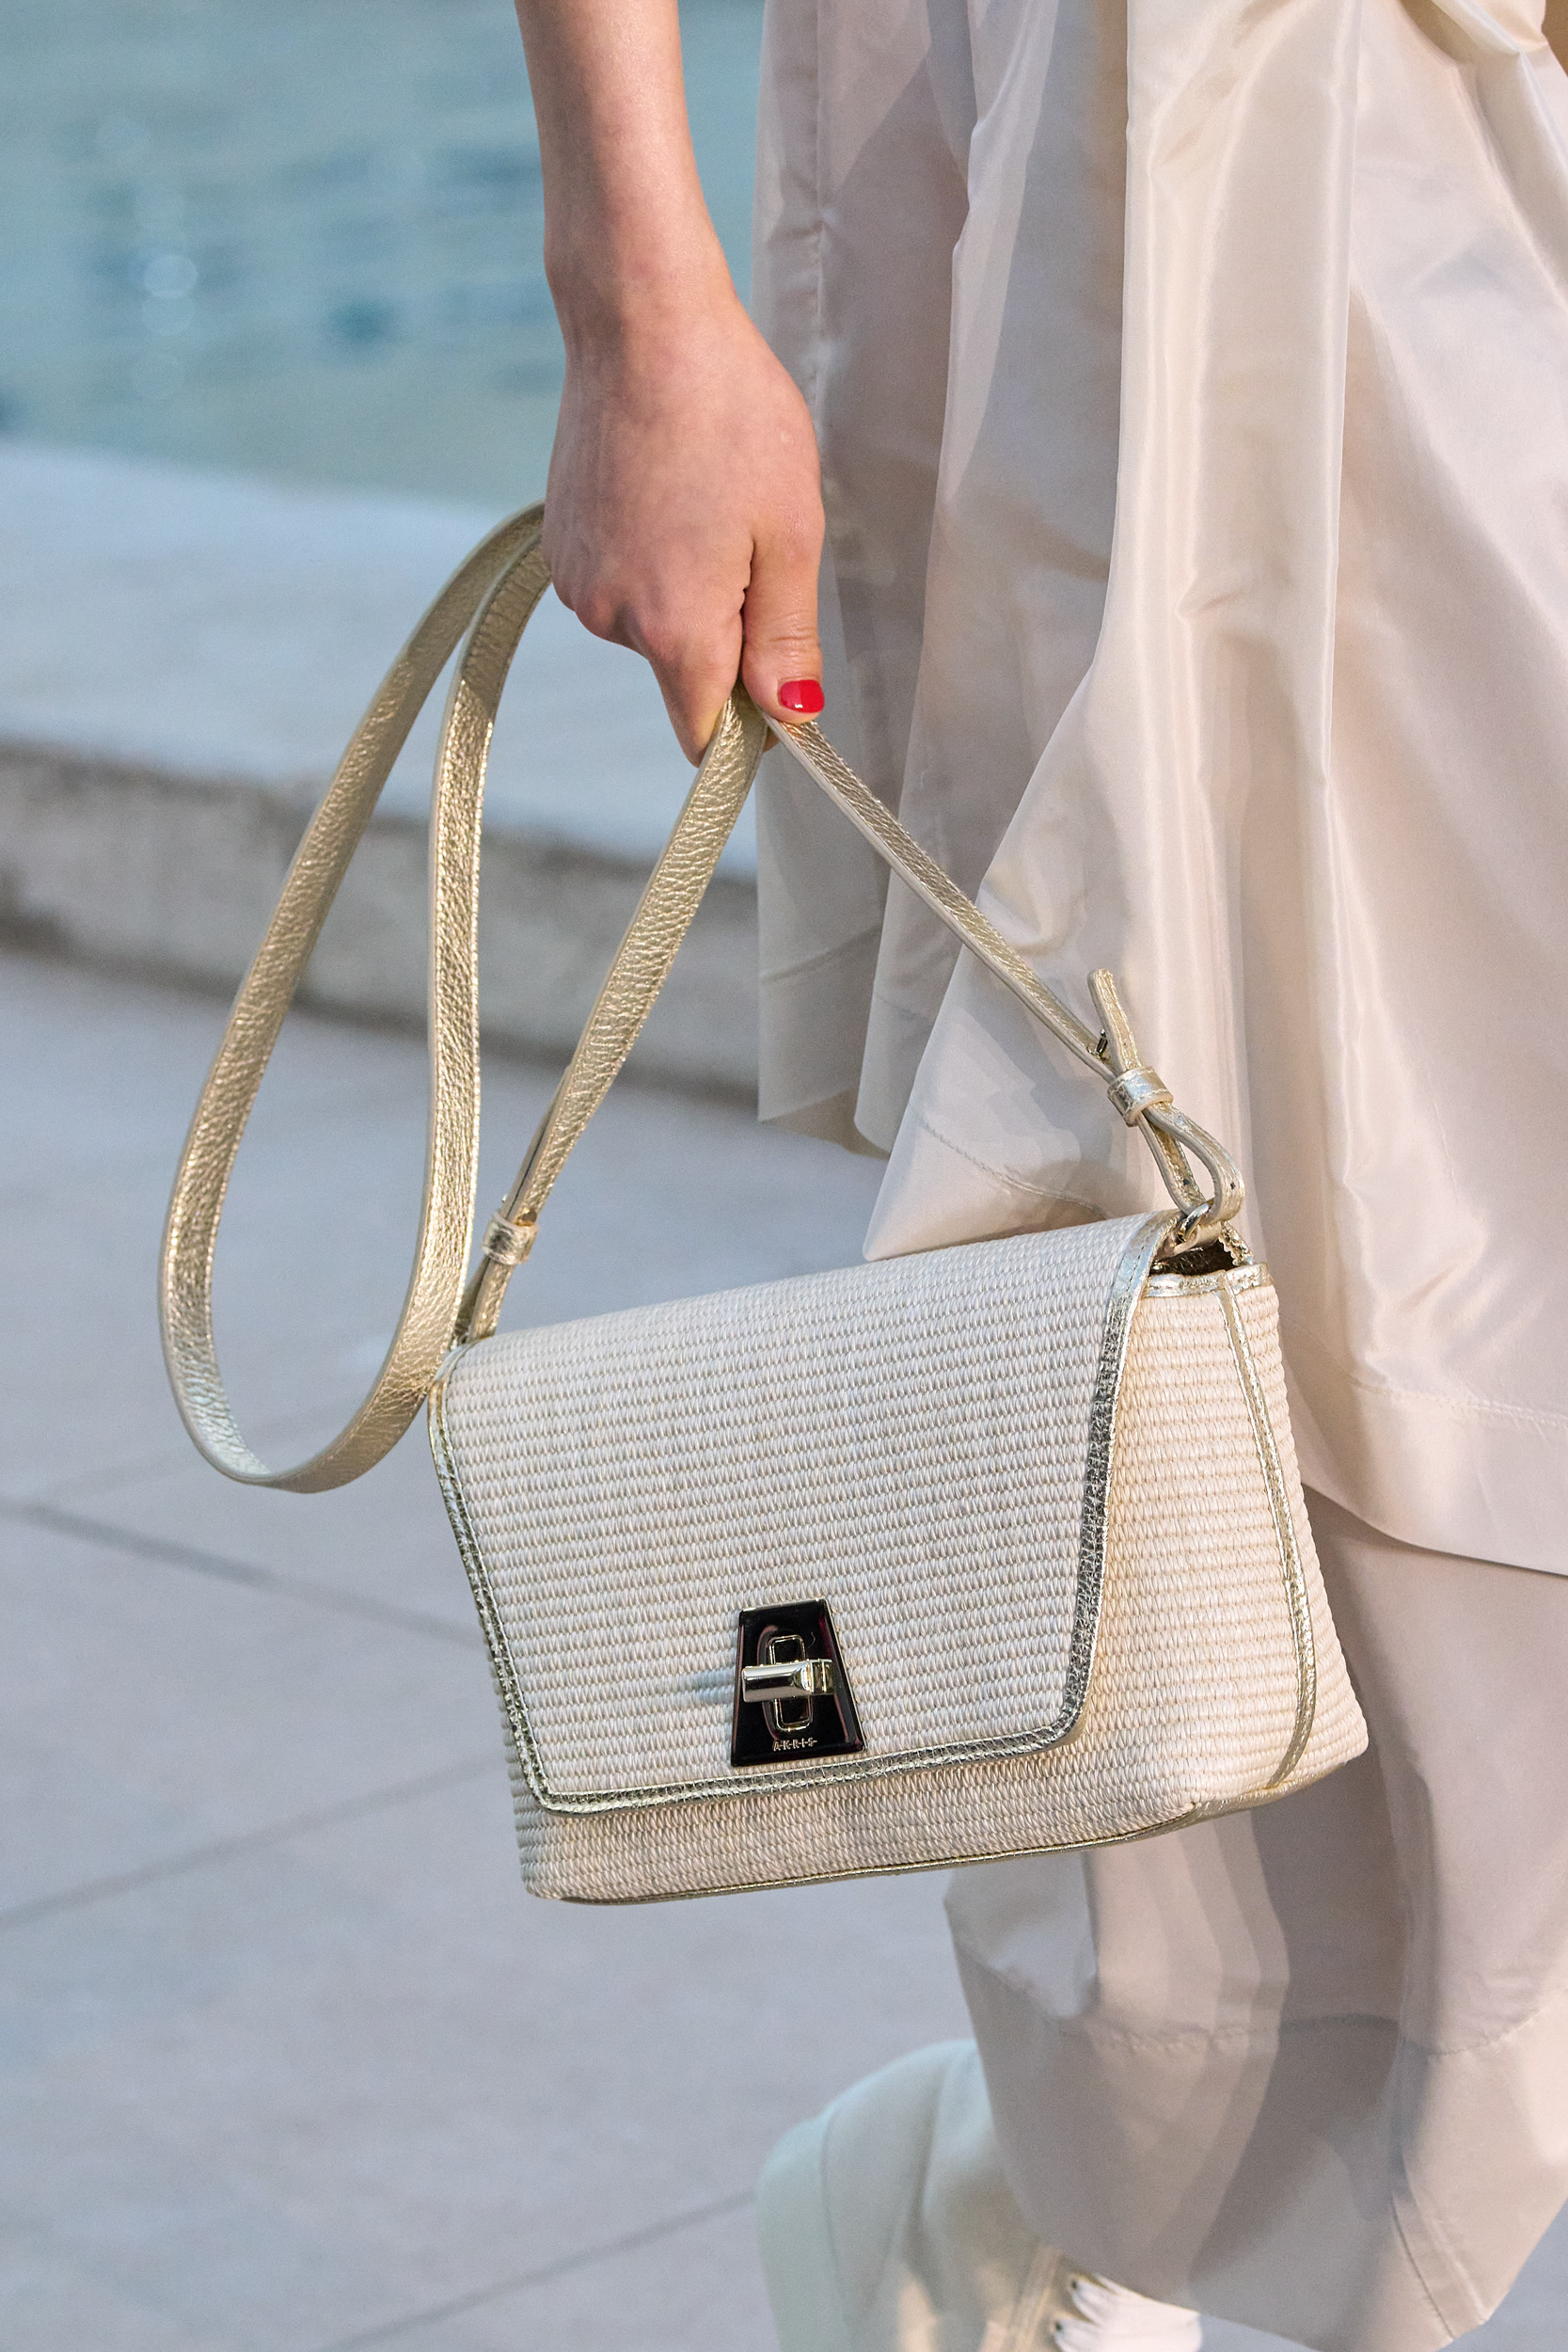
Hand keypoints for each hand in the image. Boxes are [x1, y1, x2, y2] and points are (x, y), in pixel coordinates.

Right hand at [543, 289, 824, 760]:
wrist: (639, 322)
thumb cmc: (728, 414)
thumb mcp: (789, 531)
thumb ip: (787, 639)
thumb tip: (792, 719)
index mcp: (675, 629)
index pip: (706, 736)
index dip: (749, 725)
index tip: (777, 676)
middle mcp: (612, 619)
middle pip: (684, 675)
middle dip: (725, 634)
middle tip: (750, 539)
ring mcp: (576, 583)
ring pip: (651, 628)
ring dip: (687, 590)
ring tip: (704, 500)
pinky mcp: (558, 547)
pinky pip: (619, 584)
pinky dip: (649, 558)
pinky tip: (666, 490)